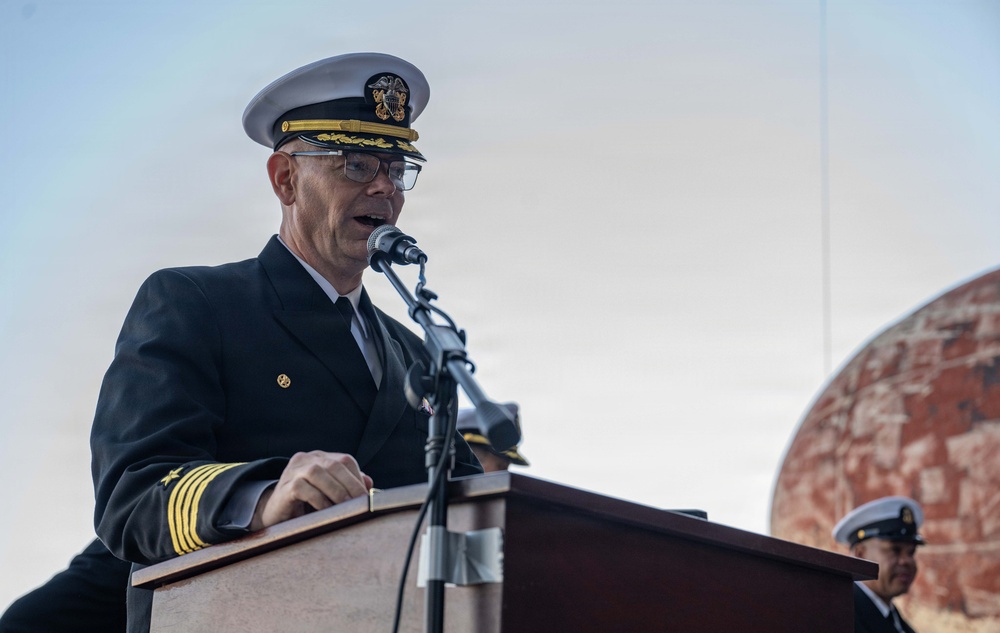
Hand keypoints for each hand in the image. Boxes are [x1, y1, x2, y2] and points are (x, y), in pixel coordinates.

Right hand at [251, 451, 373, 529]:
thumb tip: (369, 483)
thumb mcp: (329, 493)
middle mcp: (306, 459)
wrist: (276, 515)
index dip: (358, 478)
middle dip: (350, 485)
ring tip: (346, 508)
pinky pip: (302, 488)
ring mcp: (293, 470)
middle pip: (334, 465)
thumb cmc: (307, 504)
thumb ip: (347, 485)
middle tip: (361, 503)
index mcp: (320, 457)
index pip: (344, 460)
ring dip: (336, 491)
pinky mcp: (284, 486)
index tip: (368, 497)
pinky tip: (326, 511)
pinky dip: (318, 499)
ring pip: (318, 473)